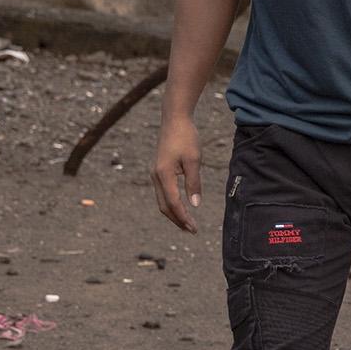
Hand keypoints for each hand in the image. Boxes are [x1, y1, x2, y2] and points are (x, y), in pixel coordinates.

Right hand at [151, 109, 201, 230]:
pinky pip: (163, 192)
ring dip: (174, 213)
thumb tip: (195, 205)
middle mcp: (156, 176)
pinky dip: (171, 203)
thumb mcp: (194, 160)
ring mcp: (155, 173)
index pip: (173, 203)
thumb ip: (194, 183)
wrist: (175, 119)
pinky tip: (181, 206)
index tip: (194, 228)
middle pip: (164, 206)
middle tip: (192, 230)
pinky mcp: (159, 170)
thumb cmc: (186, 137)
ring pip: (162, 200)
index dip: (183, 217)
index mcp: (164, 174)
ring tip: (187, 223)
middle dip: (177, 220)